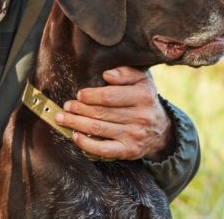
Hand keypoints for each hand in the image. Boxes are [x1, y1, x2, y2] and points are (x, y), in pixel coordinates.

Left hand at [55, 67, 173, 160]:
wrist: (160, 130)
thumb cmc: (144, 100)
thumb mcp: (142, 80)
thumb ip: (126, 73)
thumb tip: (107, 74)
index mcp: (143, 96)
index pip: (110, 96)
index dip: (91, 96)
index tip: (79, 95)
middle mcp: (140, 117)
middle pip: (101, 113)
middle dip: (79, 109)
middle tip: (66, 106)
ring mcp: (134, 135)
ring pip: (98, 129)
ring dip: (76, 123)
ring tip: (62, 118)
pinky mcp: (128, 151)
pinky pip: (103, 149)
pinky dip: (86, 144)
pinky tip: (75, 136)